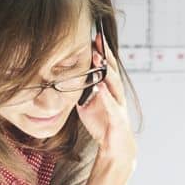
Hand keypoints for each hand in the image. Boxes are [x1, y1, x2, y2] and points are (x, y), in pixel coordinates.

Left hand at [74, 32, 137, 167]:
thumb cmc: (102, 124)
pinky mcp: (118, 119)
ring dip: (106, 70)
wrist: (114, 147)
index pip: (106, 67)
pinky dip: (107, 96)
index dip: (101, 52)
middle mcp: (116, 94)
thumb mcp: (86, 104)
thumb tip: (66, 79)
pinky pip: (113, 105)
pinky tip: (101, 86)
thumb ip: (80, 91)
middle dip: (105, 54)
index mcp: (109, 90)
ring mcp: (119, 105)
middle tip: (98, 39)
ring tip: (98, 57)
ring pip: (114, 84)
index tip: (94, 36)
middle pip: (112, 70)